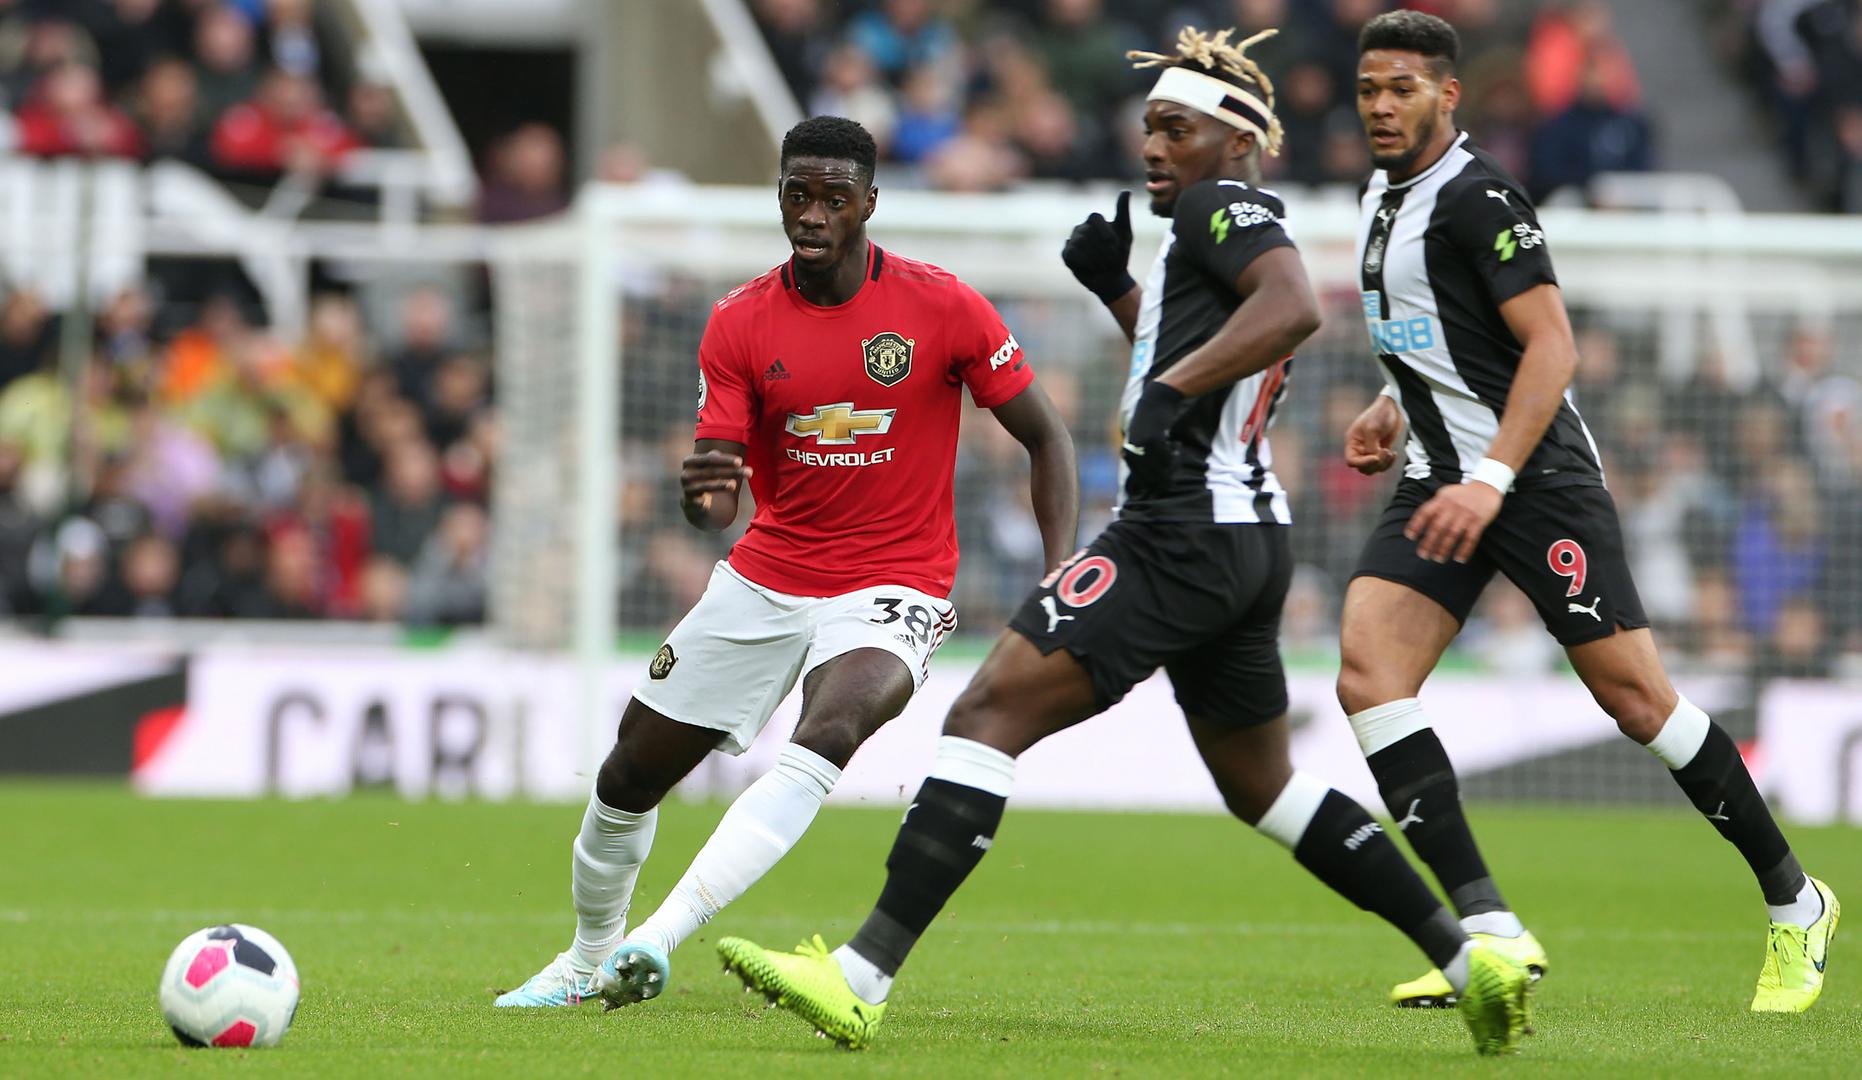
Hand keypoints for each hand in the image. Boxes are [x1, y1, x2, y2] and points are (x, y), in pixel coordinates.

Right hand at [680, 450, 750, 516]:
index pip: (709, 459)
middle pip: (712, 472)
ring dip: (721, 485)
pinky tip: (708, 502)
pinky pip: (699, 502)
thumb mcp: (709, 466)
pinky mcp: (689, 503)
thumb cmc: (705, 477)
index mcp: (689, 461)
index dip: (725, 460)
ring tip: (734, 485)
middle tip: (749, 472)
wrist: (692, 500)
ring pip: (706, 486)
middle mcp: (686, 474)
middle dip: (731, 472)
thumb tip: (735, 461)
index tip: (740, 461)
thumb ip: (719, 459)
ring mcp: (687, 489)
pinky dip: (704, 501)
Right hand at [1063, 190, 1134, 303]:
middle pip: (1087, 234)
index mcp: (1094, 220)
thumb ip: (1123, 212)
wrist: (1112, 278)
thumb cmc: (1120, 254)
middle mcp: (1081, 227)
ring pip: (1079, 244)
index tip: (1114, 244)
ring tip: (1102, 265)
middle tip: (1110, 260)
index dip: (1105, 233)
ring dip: (1094, 258)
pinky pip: (1071, 254)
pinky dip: (1083, 262)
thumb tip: (1126, 191)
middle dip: (1102, 250)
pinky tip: (1090, 267)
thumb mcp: (1125, 232)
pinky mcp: (1066, 254)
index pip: (1095, 218)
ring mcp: (1072, 240)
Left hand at [1121, 379, 1186, 499]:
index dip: (1149, 481)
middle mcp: (1134, 447)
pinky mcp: (1154, 438)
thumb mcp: (1141, 435)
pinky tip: (1178, 445)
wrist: (1157, 398)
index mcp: (1129, 448)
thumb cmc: (1152, 417)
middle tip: (1173, 477)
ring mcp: (1143, 443)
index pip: (1137, 473)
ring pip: (1158, 466)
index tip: (1162, 483)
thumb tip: (1149, 469)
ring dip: (1171, 465)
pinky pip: (1165, 455)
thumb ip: (1141, 450)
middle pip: (1148, 473)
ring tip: (1177, 457)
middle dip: (1162, 478)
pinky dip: (1174, 454)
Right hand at [1344, 395, 1402, 474]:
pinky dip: (1388, 463)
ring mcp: (1370, 451)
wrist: (1393, 408)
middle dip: (1375, 463)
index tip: (1375, 457)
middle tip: (1386, 451)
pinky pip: (1382, 465)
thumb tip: (1374, 460)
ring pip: (1373, 469)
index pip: (1351, 461)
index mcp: (1352, 442)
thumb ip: (1371, 447)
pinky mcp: (1381, 452)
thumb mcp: (1372, 429)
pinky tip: (1394, 454)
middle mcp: (1359, 449)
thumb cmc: (1379, 414)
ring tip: (1391, 453)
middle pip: (1363, 467)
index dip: (1363, 463)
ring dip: (1383, 464)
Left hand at [1405, 481, 1502, 563]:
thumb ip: (1434, 506)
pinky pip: (1471, 538)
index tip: (1410, 536)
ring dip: (1444, 548)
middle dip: (1429, 542)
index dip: (1416, 524)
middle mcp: (1452, 507)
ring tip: (1438, 559)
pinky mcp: (1479, 521)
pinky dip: (1465, 549)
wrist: (1486, 486)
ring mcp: (1466, 514)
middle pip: (1438, 526)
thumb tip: (1418, 523)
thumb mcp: (1445, 494)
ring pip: (1453, 534)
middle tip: (1422, 555)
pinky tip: (1459, 559)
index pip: (1425, 512)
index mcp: (1442, 500)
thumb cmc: (1461, 494)